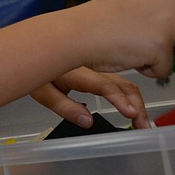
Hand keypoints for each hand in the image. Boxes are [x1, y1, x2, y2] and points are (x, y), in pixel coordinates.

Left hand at [31, 67, 148, 128]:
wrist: (31, 48)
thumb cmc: (35, 70)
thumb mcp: (42, 91)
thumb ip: (65, 107)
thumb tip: (87, 122)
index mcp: (77, 71)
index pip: (105, 85)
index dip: (120, 100)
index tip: (132, 114)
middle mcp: (92, 67)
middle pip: (122, 83)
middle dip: (137, 105)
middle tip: (143, 126)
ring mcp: (97, 66)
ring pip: (124, 82)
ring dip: (136, 101)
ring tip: (142, 122)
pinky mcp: (98, 68)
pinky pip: (118, 81)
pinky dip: (129, 94)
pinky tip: (133, 107)